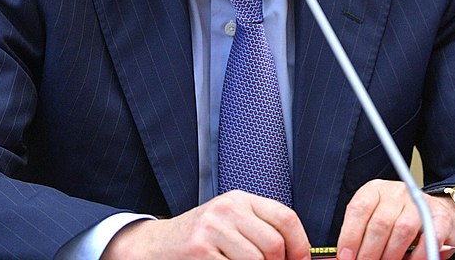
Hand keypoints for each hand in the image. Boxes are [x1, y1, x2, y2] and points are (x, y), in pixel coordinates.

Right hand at [102, 190, 311, 259]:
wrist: (154, 247)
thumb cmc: (197, 240)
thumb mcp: (229, 224)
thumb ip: (259, 230)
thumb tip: (295, 255)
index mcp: (239, 200)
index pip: (286, 218)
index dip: (300, 246)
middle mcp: (227, 209)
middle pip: (274, 245)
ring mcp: (213, 229)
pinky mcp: (201, 251)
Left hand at [335, 180, 454, 259]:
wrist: (439, 213)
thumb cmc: (401, 219)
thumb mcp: (377, 219)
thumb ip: (362, 233)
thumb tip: (347, 255)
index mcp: (375, 190)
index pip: (358, 209)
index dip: (350, 236)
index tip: (346, 256)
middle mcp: (397, 192)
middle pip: (379, 223)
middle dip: (369, 251)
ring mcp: (419, 203)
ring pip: (401, 230)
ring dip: (391, 255)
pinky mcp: (440, 217)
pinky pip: (427, 238)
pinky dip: (417, 256)